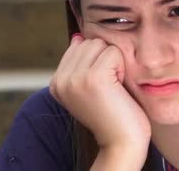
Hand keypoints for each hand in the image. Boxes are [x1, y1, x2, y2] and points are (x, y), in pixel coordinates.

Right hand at [49, 35, 150, 159]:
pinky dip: (122, 67)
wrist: (121, 142)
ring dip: (114, 62)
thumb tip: (78, 36)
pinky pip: (114, 51)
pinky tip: (119, 87)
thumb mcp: (90, 87)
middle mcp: (60, 80)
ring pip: (101, 44)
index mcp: (56, 83)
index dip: (97, 61)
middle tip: (110, 87)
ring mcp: (74, 78)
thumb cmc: (113, 114)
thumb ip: (81, 63)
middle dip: (106, 59)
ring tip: (114, 87)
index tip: (101, 87)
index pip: (79, 45)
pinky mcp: (93, 77)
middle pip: (90, 42)